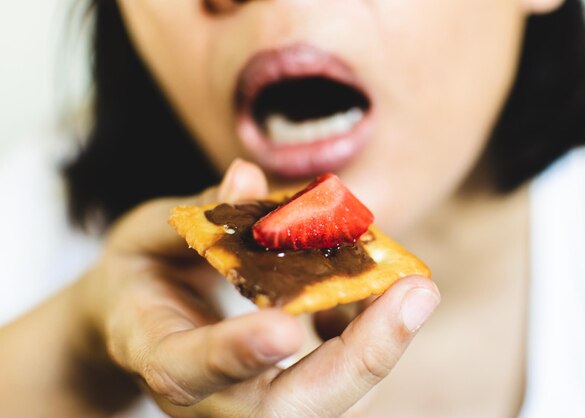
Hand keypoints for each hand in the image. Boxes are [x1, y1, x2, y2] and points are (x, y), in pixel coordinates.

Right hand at [84, 159, 439, 417]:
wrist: (141, 319)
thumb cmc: (142, 274)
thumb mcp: (150, 235)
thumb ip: (201, 215)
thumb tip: (247, 177)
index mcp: (158, 354)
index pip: (190, 371)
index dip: (236, 352)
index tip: (286, 327)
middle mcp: (210, 400)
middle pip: (288, 412)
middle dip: (359, 360)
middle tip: (416, 294)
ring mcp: (250, 403)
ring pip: (329, 403)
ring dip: (379, 344)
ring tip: (411, 287)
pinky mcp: (286, 394)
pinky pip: (342, 381)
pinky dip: (370, 336)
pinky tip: (378, 291)